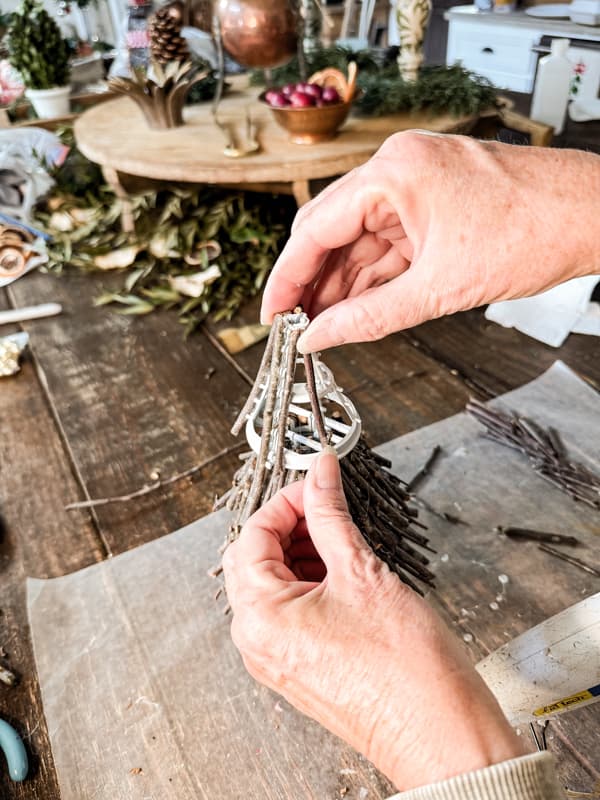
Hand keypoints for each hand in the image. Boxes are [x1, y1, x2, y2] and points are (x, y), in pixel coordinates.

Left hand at [223, 448, 524, 791]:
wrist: (442, 735)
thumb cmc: (407, 668)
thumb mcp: (362, 571)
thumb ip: (331, 514)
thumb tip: (320, 472)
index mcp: (260, 616)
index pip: (254, 535)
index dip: (287, 500)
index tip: (319, 483)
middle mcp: (258, 641)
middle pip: (257, 559)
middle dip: (292, 526)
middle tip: (329, 507)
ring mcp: (277, 659)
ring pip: (274, 585)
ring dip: (303, 554)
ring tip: (344, 540)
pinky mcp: (300, 668)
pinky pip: (291, 612)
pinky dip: (311, 583)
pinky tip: (345, 572)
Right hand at [261, 132, 599, 352]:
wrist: (592, 219)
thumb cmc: (534, 232)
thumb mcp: (439, 289)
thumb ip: (370, 318)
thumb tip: (321, 337)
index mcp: (394, 172)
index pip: (316, 228)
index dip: (288, 277)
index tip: (273, 313)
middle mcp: (399, 169)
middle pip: (333, 233)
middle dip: (314, 284)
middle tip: (297, 326)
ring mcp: (416, 185)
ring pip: (360, 242)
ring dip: (342, 284)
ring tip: (324, 326)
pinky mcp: (433, 205)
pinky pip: (388, 244)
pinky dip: (373, 277)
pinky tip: (355, 307)